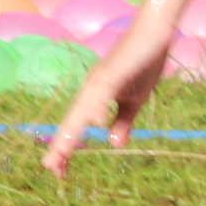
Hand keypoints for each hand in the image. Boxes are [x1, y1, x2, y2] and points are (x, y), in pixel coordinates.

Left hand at [44, 23, 176, 175]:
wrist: (154, 34)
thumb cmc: (143, 65)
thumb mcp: (134, 101)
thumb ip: (122, 121)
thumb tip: (113, 144)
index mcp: (94, 97)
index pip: (77, 126)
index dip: (67, 147)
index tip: (59, 171)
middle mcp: (91, 89)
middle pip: (71, 121)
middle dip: (61, 144)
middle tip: (51, 168)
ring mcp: (100, 79)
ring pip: (81, 109)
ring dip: (72, 130)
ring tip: (62, 152)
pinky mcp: (113, 71)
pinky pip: (103, 91)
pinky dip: (97, 105)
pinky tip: (93, 120)